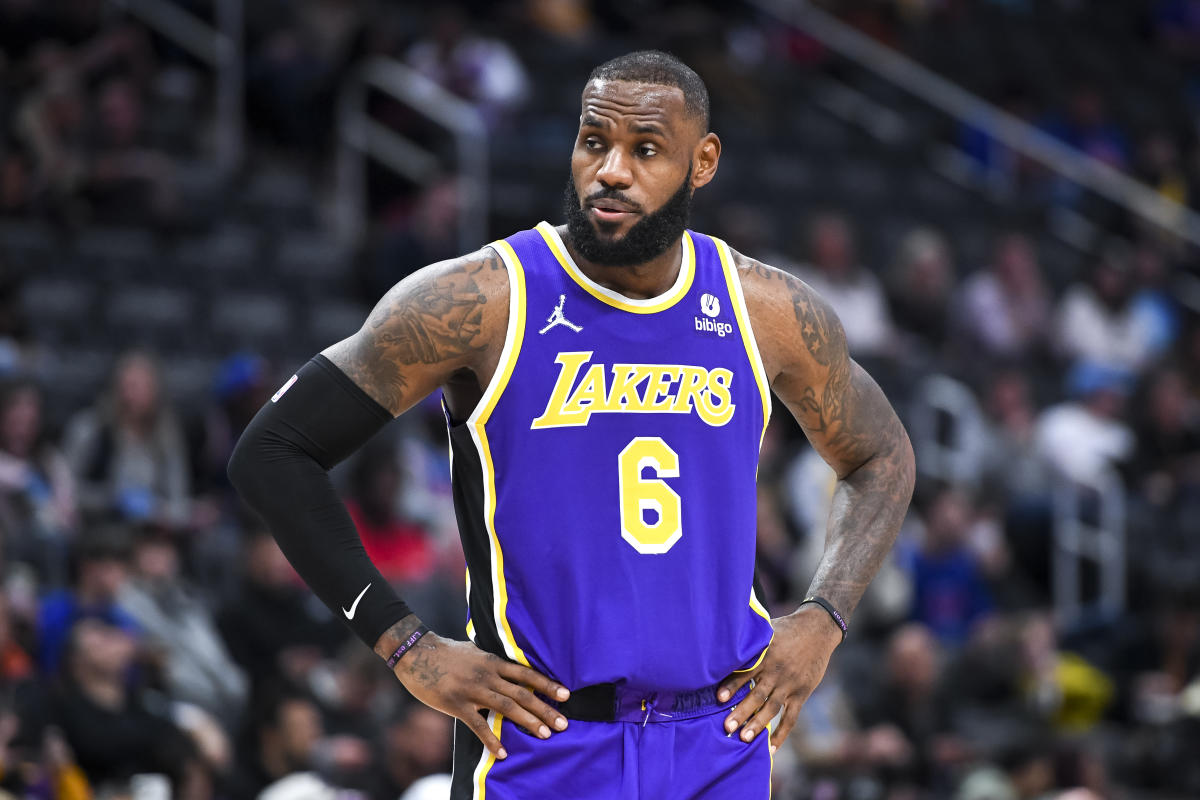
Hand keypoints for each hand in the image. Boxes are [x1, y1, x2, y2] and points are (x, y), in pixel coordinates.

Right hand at [391, 631, 570, 759]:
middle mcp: (487, 675)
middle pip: (522, 694)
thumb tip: (510, 668)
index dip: (546, 685)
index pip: (526, 675)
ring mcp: (472, 690)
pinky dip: (491, 739)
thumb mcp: (475, 651)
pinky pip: (478, 725)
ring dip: (527, 722)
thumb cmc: (447, 653)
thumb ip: (493, 661)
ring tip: (544, 735)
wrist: (417, 653)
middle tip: (563, 724)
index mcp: (493, 662)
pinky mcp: (456, 704)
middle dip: (544, 710)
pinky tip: (503, 752)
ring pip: (506, 707)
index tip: (565, 695)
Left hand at [717, 605, 840, 750]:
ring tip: (744, 738)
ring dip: (758, 724)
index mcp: (766, 655)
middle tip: (727, 726)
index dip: (733, 685)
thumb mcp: (767, 629)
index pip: (746, 672)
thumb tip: (723, 640)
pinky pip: (791, 717)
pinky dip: (781, 733)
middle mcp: (776, 672)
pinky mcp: (801, 693)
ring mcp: (790, 685)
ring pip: (771, 708)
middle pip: (757, 695)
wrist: (818, 629)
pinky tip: (770, 747)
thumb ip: (750, 640)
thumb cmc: (786, 628)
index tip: (720, 697)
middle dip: (741, 711)